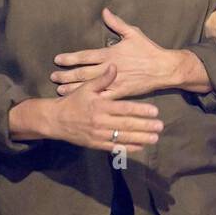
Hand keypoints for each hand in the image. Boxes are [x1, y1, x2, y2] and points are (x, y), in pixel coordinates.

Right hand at [43, 65, 163, 151]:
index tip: (154, 111)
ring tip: (155, 138)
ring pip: (123, 137)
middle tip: (160, 126)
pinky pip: (114, 147)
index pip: (124, 108)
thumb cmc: (73, 102)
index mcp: (100, 106)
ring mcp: (98, 134)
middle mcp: (100, 121)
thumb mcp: (86, 88)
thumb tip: (114, 66)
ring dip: (140, 138)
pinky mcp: (96, 144)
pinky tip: (140, 147)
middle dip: (145, 126)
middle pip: (126, 125)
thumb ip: (102, 79)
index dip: (140, 110)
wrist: (55, 120)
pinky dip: (128, 148)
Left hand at [52, 7, 176, 97]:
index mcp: (110, 53)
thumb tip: (105, 11)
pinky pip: (103, 97)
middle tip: (53, 76)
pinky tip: (81, 101)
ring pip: (89, 86)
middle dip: (66, 75)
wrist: (164, 68)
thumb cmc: (149, 50)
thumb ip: (117, 23)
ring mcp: (114, 82)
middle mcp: (109, 68)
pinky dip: (91, 99)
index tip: (57, 60)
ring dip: (73, 88)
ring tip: (59, 90)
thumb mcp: (133, 33)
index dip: (70, 58)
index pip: (85, 56)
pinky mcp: (121, 92)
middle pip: (83, 72)